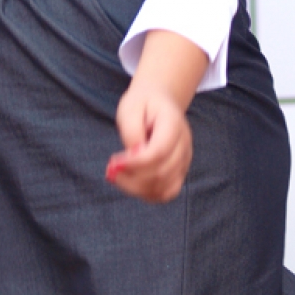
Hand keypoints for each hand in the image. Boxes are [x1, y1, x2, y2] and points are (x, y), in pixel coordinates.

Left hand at [106, 79, 193, 202]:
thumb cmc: (142, 104)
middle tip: (110, 170)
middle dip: (132, 177)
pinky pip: (166, 193)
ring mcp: (184, 160)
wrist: (159, 101)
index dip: (135, 163)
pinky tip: (130, 182)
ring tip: (117, 175)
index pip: (159, 152)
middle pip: (162, 173)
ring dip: (137, 188)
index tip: (113, 162)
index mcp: (173, 123)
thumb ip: (132, 131)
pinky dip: (147, 193)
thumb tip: (133, 156)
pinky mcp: (179, 172)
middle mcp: (184, 145)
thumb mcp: (130, 107)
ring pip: (164, 188)